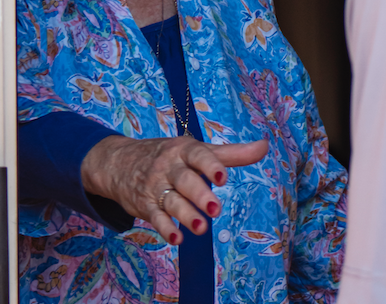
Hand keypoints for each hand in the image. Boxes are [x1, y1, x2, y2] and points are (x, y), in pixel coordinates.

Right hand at [81, 135, 268, 243]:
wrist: (120, 162)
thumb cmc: (170, 155)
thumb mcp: (198, 150)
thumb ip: (232, 153)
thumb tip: (264, 146)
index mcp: (184, 150)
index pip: (198, 156)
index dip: (210, 165)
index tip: (222, 177)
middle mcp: (169, 167)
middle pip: (185, 180)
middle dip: (199, 194)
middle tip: (215, 208)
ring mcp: (156, 186)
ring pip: (171, 200)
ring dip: (185, 214)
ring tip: (200, 228)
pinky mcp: (145, 205)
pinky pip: (155, 217)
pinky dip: (165, 228)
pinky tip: (177, 238)